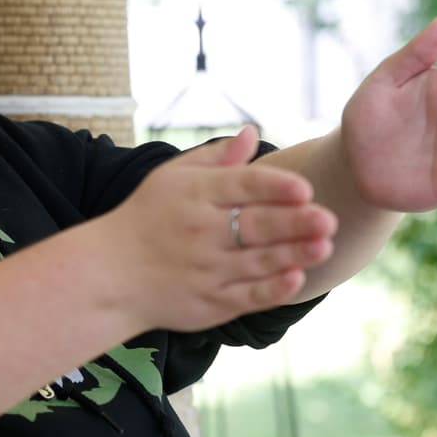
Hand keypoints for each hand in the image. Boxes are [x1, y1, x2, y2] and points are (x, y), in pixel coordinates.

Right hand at [110, 126, 337, 331]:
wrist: (109, 275)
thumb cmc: (147, 218)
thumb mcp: (171, 178)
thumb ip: (216, 158)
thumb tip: (252, 132)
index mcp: (194, 195)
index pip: (241, 186)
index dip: (273, 187)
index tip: (303, 187)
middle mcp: (201, 232)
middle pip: (255, 225)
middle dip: (293, 222)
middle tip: (327, 218)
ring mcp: (207, 270)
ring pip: (258, 262)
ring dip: (294, 254)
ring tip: (325, 246)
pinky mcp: (211, 303)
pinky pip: (248, 296)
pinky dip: (272, 289)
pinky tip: (296, 279)